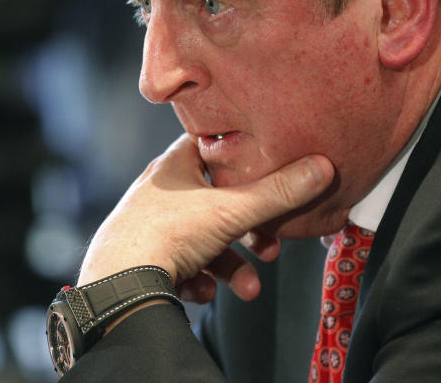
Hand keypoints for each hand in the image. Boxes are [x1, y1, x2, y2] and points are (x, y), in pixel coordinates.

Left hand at [78, 134, 333, 301]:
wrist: (119, 286)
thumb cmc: (168, 234)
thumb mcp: (233, 210)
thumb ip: (278, 193)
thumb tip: (321, 167)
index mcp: (173, 167)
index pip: (208, 147)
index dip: (237, 157)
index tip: (263, 169)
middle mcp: (158, 194)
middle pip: (214, 205)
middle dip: (247, 231)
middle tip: (269, 246)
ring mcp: (148, 229)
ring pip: (202, 243)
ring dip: (229, 266)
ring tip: (247, 288)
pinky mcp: (141, 262)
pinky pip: (180, 267)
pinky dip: (199, 280)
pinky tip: (204, 292)